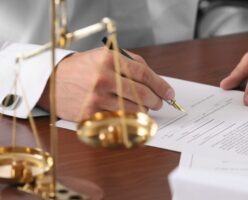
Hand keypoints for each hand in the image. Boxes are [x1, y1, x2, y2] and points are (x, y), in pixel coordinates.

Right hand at [37, 47, 174, 120]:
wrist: (53, 82)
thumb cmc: (84, 68)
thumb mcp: (105, 56)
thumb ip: (131, 64)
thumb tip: (156, 81)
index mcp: (109, 60)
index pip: (144, 74)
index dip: (161, 85)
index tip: (170, 93)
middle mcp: (103, 79)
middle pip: (142, 94)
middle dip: (156, 101)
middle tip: (159, 103)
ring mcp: (96, 98)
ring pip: (133, 110)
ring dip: (144, 111)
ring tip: (143, 108)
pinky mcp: (90, 115)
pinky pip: (119, 121)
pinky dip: (129, 120)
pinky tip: (129, 116)